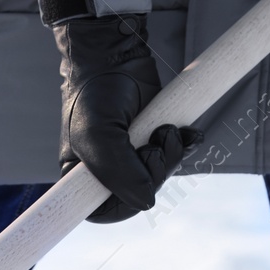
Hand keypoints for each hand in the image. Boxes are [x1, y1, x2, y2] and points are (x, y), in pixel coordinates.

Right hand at [55, 15, 201, 222]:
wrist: (116, 56)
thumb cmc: (96, 94)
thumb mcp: (98, 136)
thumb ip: (119, 173)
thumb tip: (147, 202)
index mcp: (83, 177)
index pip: (103, 213)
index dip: (122, 206)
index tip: (132, 187)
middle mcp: (109, 171)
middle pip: (139, 195)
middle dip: (154, 173)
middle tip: (152, 146)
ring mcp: (134, 155)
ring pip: (162, 176)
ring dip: (172, 155)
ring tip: (165, 129)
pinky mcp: (156, 138)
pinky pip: (178, 155)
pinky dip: (186, 144)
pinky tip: (186, 132)